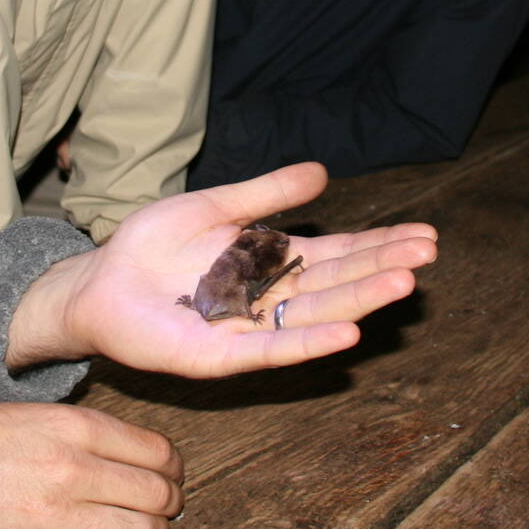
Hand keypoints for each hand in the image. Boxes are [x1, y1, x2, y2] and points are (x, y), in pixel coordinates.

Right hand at [0, 397, 181, 528]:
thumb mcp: (38, 413)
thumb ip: (88, 433)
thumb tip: (139, 455)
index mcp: (77, 427)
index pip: (158, 452)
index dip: (173, 468)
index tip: (170, 476)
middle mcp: (73, 469)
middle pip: (157, 495)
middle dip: (168, 504)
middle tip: (163, 509)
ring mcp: (54, 516)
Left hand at [10, 163, 435, 376]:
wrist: (101, 280)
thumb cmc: (155, 245)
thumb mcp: (217, 206)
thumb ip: (267, 194)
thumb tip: (324, 171)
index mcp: (273, 263)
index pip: (338, 254)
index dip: (379, 244)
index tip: (424, 235)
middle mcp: (271, 298)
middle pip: (338, 283)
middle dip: (382, 267)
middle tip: (428, 254)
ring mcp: (250, 328)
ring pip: (316, 315)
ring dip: (361, 300)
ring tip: (403, 282)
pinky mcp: (221, 356)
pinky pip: (273, 350)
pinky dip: (311, 342)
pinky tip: (350, 333)